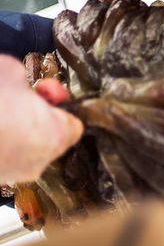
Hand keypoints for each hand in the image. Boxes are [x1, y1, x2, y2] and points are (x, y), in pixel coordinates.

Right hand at [0, 55, 82, 182]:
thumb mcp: (7, 72)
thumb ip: (23, 80)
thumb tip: (20, 84)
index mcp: (53, 135)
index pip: (75, 124)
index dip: (59, 105)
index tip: (43, 92)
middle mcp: (37, 161)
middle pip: (50, 137)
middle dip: (35, 117)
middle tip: (14, 99)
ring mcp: (13, 174)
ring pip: (26, 149)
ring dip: (14, 131)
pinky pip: (6, 157)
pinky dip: (0, 143)